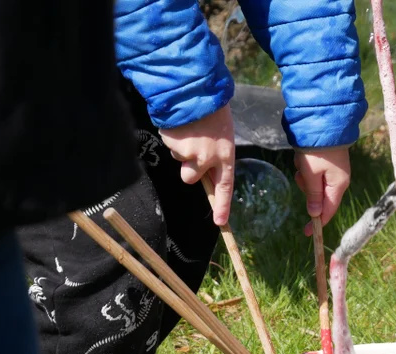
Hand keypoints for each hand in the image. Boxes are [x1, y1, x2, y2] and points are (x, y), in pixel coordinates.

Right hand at [159, 104, 235, 225]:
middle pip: (191, 178)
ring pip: (179, 160)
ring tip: (188, 128)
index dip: (222, 205)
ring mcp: (188, 152)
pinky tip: (179, 123)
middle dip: (188, 167)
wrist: (194, 88)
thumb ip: (216, 153)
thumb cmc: (212, 108)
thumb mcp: (222, 132)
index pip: (225, 187)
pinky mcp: (172, 143)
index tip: (220, 223)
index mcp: (225, 155)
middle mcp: (207, 158)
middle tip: (192, 146)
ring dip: (180, 148)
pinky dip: (172, 136)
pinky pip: (169, 145)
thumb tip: (205, 170)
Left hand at [294, 148, 350, 235]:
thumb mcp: (311, 174)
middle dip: (308, 190)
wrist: (323, 121)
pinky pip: (315, 173)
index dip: (317, 222)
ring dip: (305, 177)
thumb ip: (313, 195)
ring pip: (315, 184)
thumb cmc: (316, 150)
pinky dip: (307, 168)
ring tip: (303, 161)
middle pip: (320, 197)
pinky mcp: (328, 163)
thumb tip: (315, 214)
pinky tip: (304, 156)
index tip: (307, 233)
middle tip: (301, 174)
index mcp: (338, 185)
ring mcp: (334, 171)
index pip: (328, 210)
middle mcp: (339, 180)